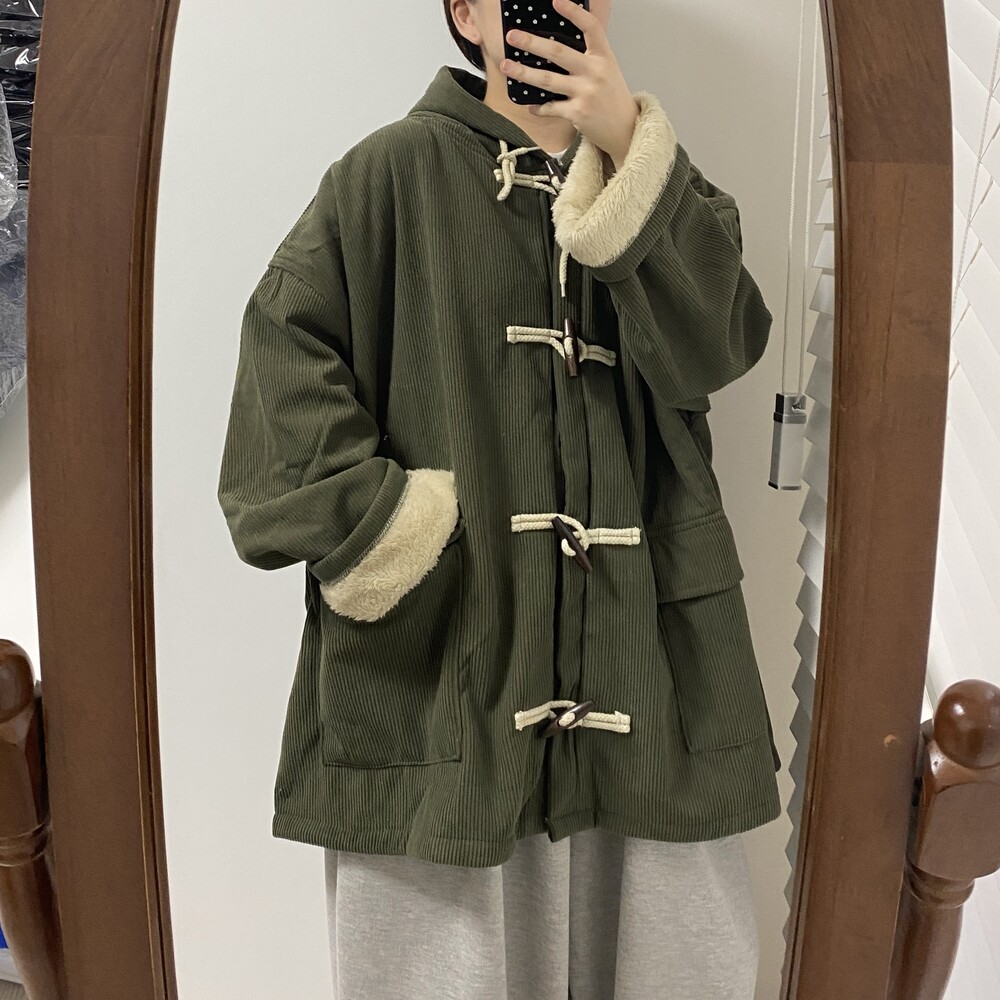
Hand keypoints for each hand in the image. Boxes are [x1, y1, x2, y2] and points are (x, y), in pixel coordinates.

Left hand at [500, 0, 637, 170]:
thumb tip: (554, 46)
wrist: (625, 128)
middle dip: (532, 43)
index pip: (590, 27)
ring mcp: (586, 93)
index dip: (573, 12)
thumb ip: (587, 56)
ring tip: (507, 66)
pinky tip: (530, 105)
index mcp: (603, 56)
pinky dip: (539, 107)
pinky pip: (551, 107)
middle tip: (512, 36)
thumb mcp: (606, 69)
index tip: (556, 1)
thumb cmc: (611, 96)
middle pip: (558, 52)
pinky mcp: (578, 113)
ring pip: (548, 80)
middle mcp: (595, 71)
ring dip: (524, 73)